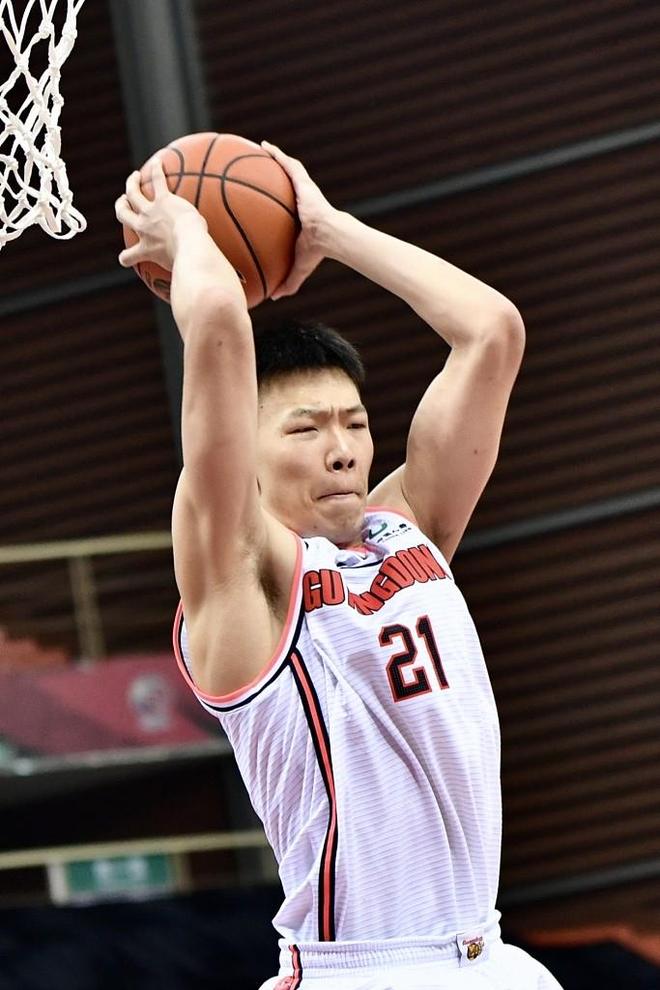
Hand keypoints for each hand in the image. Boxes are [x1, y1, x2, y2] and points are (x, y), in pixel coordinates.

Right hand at [115, 157, 206, 270]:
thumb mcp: (182, 273)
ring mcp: (150, 213)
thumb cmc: (189, 264)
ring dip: (132, 184)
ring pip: (132, 193)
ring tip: (134, 177)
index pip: (128, 256)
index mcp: (146, 250)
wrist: (190, 247)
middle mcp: (142, 229)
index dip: (125, 257)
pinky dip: (156, 170)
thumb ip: (186, 278)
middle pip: (123, 214)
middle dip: (121, 206)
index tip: (125, 258)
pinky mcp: (163, 200)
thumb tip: (206, 289)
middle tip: (122, 201)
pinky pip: (157, 181)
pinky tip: (157, 162)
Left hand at [261, 141, 337, 298]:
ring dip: (273, 158)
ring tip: (257, 149)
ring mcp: (301, 189)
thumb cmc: (316, 251)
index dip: (269, 203)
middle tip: (252, 170)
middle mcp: (298, 200)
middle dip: (268, 175)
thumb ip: (287, 281)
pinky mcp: (303, 181)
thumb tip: (273, 298)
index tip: (257, 200)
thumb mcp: (298, 267)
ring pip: (285, 169)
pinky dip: (276, 154)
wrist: (330, 236)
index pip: (281, 208)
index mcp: (296, 218)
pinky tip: (263, 145)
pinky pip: (287, 163)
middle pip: (281, 185)